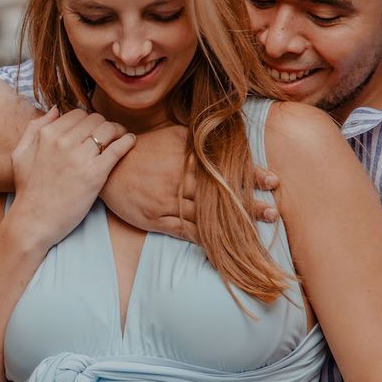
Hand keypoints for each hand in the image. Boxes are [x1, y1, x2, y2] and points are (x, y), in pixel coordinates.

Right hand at [4, 108, 134, 251]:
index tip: (92, 130)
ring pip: (108, 130)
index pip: (77, 114)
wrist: (33, 221)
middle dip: (103, 124)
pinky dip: (127, 141)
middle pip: (95, 119)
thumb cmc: (27, 190)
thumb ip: (34, 128)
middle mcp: (63, 142)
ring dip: (117, 131)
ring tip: (121, 138)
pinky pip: (118, 148)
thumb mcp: (20, 154)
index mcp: (46, 135)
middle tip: (109, 135)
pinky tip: (130, 142)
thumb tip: (55, 109)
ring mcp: (79, 158)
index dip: (87, 120)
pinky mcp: (95, 175)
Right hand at [100, 127, 280, 243]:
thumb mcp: (171, 134)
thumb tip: (227, 137)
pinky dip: (204, 240)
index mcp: (186, 158)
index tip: (273, 181)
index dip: (251, 175)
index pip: (225, 167)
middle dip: (249, 205)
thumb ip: (198, 138)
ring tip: (256, 234)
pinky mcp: (156, 219)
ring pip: (205, 216)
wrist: (107, 168)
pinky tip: (223, 247)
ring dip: (231, 227)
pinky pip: (184, 232)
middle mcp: (180, 180)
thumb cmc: (142, 149)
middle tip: (273, 213)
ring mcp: (168, 202)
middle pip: (219, 195)